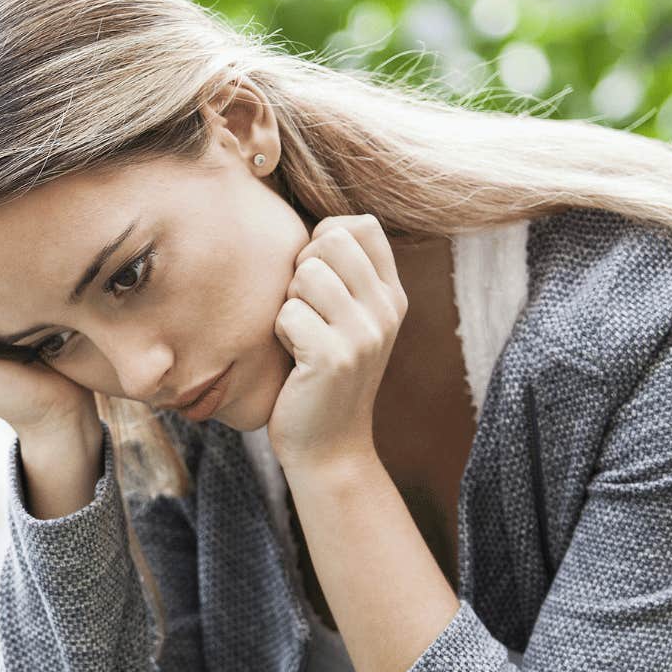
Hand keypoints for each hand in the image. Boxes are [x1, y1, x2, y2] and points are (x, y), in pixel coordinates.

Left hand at [267, 215, 406, 473]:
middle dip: (302, 267)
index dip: (324, 237)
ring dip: (288, 302)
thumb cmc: (320, 373)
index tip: (315, 275)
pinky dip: (278, 334)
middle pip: (332, 240)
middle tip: (302, 307)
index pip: (361, 225)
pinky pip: (288, 314)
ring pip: (307, 274)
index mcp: (392, 294)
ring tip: (299, 334)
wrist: (329, 447)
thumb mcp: (347, 319)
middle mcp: (387, 310)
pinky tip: (293, 359)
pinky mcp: (335, 357)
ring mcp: (365, 333)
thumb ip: (341, 274)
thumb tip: (312, 227)